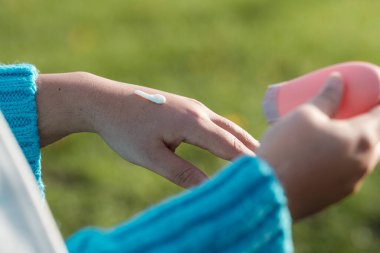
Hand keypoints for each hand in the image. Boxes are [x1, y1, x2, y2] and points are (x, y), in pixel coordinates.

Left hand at [37, 72, 258, 187]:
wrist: (104, 100)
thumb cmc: (125, 130)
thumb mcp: (151, 157)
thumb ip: (181, 173)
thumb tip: (208, 189)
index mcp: (191, 123)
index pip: (229, 145)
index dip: (250, 161)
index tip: (269, 174)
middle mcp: (197, 111)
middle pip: (233, 132)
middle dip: (253, 149)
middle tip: (275, 164)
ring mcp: (191, 106)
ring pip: (224, 125)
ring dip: (242, 139)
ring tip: (260, 153)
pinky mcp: (184, 107)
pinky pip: (213, 122)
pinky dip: (228, 134)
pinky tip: (229, 141)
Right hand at [257, 73, 379, 220]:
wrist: (268, 191)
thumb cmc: (287, 148)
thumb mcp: (304, 114)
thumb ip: (326, 97)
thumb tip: (338, 79)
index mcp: (362, 138)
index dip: (377, 100)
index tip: (367, 92)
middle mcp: (365, 163)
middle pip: (376, 137)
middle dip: (368, 122)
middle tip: (349, 110)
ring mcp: (352, 183)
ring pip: (362, 157)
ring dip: (354, 143)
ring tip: (334, 133)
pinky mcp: (337, 195)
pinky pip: (347, 172)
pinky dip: (342, 159)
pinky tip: (322, 155)